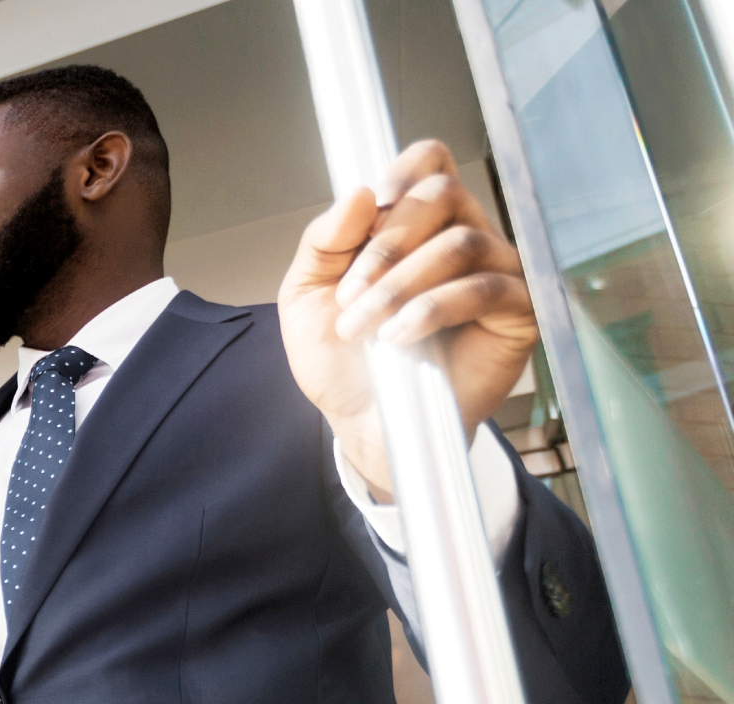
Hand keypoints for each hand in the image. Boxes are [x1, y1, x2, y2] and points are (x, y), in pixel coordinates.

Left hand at [278, 138, 536, 502]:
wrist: (363, 421)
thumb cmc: (342, 358)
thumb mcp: (307, 294)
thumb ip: (324, 241)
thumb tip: (357, 193)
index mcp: (415, 224)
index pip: (431, 162)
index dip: (405, 171)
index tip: (373, 207)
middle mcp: (462, 237)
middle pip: (443, 193)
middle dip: (386, 244)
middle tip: (351, 296)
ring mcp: (495, 272)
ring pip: (460, 242)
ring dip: (400, 283)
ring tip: (365, 327)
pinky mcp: (517, 313)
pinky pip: (485, 287)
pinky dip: (433, 308)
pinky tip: (400, 337)